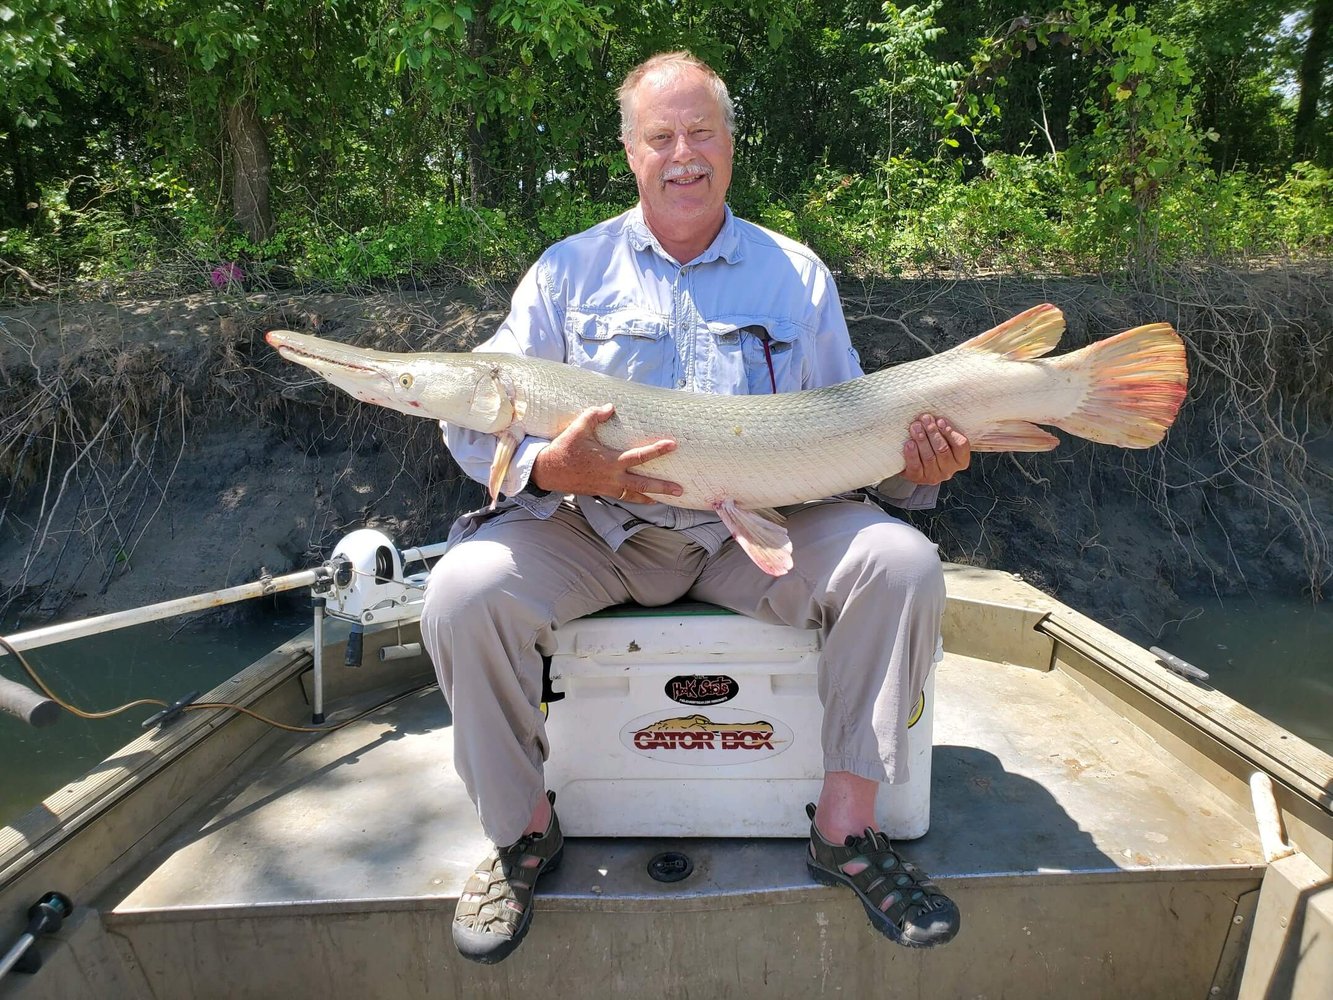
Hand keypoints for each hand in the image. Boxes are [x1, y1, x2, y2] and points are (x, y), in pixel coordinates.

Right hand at [531, 403, 682, 501]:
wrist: (548, 472)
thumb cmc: (564, 449)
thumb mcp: (578, 428)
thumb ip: (595, 416)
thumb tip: (611, 407)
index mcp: (609, 462)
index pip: (638, 456)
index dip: (656, 450)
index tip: (672, 445)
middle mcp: (611, 478)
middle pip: (643, 485)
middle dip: (662, 488)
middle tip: (680, 490)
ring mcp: (607, 488)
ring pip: (633, 496)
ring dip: (651, 498)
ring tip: (666, 500)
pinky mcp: (601, 492)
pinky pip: (623, 497)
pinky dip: (635, 499)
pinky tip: (643, 498)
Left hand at [902, 414, 969, 485]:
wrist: (913, 462)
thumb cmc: (931, 445)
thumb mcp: (942, 438)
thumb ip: (943, 428)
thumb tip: (934, 415)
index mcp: (960, 459)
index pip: (961, 445)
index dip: (950, 432)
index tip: (940, 420)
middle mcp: (949, 470)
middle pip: (943, 450)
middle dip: (933, 432)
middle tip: (925, 419)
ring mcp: (934, 476)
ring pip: (929, 457)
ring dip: (922, 440)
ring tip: (916, 426)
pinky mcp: (918, 478)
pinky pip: (916, 466)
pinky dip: (912, 454)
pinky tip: (909, 443)